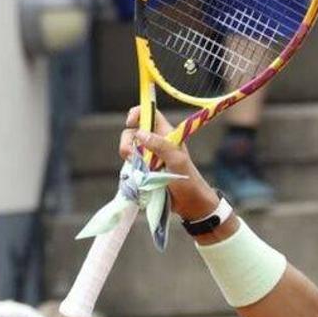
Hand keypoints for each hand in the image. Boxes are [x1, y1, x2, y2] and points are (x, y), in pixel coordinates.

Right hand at [120, 107, 217, 221]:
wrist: (189, 203)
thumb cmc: (188, 180)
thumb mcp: (177, 161)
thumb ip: (160, 146)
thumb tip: (140, 133)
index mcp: (167, 135)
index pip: (151, 114)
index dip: (139, 112)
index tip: (131, 122)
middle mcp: (156, 142)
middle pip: (133, 131)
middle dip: (128, 141)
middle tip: (132, 155)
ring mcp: (149, 156)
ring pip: (129, 148)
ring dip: (129, 157)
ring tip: (140, 169)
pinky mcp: (144, 169)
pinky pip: (130, 163)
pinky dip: (129, 167)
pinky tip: (138, 176)